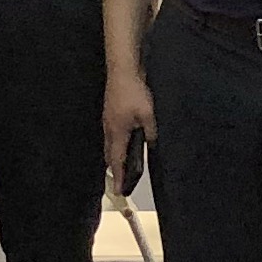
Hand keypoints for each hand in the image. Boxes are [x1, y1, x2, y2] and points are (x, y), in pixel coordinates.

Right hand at [103, 69, 156, 183]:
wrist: (122, 70)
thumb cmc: (133, 92)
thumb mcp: (148, 115)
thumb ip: (151, 132)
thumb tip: (153, 145)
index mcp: (117, 133)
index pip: (117, 161)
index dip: (119, 177)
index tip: (119, 191)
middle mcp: (109, 129)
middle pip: (110, 155)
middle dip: (115, 169)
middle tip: (121, 180)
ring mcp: (108, 120)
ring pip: (109, 145)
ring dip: (114, 156)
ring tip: (122, 165)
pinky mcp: (110, 112)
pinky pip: (110, 134)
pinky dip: (115, 144)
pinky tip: (123, 141)